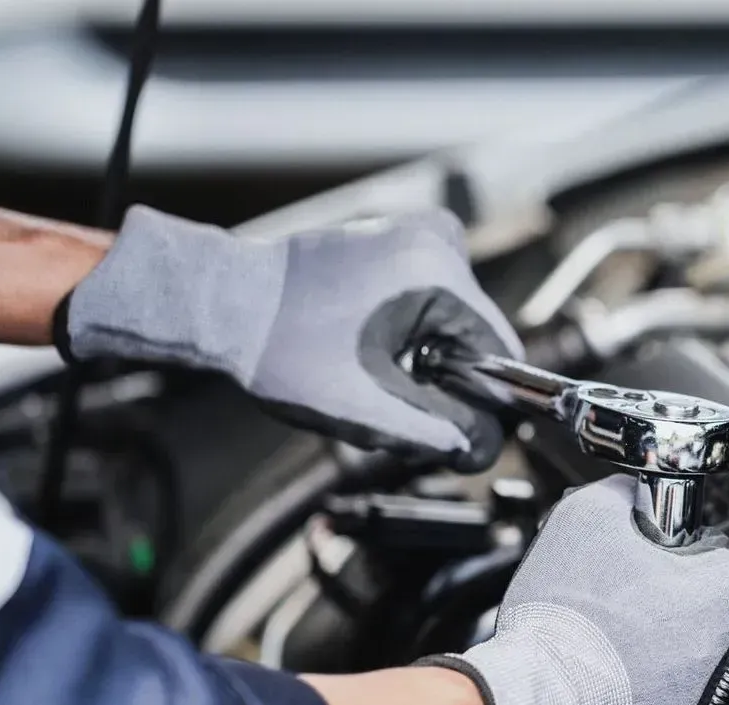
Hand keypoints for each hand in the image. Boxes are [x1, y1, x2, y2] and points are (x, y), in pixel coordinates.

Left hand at [59, 206, 523, 472]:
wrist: (226, 304)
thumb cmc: (283, 351)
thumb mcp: (366, 408)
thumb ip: (436, 432)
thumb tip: (484, 447)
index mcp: (438, 274)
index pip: (502, 352)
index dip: (488, 404)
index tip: (457, 435)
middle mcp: (436, 240)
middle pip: (476, 338)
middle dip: (446, 382)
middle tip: (391, 405)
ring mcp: (416, 233)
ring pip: (452, 324)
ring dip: (426, 363)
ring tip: (370, 376)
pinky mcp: (396, 239)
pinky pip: (429, 302)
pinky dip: (410, 336)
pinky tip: (365, 351)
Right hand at [418, 475, 728, 704]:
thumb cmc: (567, 623)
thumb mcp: (585, 515)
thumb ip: (622, 492)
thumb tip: (633, 494)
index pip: (710, 553)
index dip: (663, 552)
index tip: (635, 564)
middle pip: (701, 610)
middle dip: (662, 603)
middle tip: (613, 606)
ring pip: (684, 662)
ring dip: (652, 652)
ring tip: (604, 648)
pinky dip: (641, 702)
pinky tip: (605, 687)